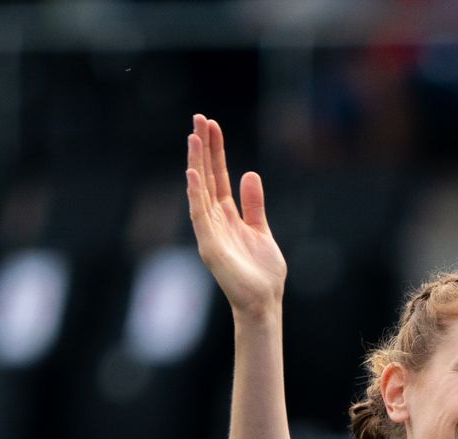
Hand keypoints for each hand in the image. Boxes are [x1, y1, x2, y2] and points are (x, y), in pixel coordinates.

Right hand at [185, 113, 286, 317]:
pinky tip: (192, 175)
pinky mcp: (210, 246)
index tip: (211, 125)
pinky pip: (199, 217)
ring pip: (199, 191)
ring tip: (193, 138)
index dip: (215, 151)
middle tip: (199, 118)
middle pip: (206, 176)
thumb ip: (253, 204)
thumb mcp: (261, 230)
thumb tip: (249, 174)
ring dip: (196, 164)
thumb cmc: (262, 272)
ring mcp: (210, 232)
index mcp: (227, 215)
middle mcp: (214, 220)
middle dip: (203, 148)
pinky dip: (195, 196)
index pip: (217, 176)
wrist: (264, 302)